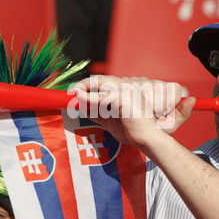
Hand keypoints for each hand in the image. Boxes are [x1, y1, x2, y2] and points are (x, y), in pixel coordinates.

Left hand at [70, 75, 194, 147]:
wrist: (148, 139)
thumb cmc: (134, 132)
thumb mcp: (111, 121)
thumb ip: (98, 113)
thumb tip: (82, 107)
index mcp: (127, 90)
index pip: (105, 83)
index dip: (89, 85)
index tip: (76, 91)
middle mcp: (128, 86)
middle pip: (101, 80)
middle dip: (85, 84)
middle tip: (71, 90)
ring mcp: (127, 89)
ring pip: (101, 83)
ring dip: (84, 86)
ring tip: (73, 92)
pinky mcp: (124, 97)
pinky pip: (101, 96)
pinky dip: (88, 96)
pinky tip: (79, 96)